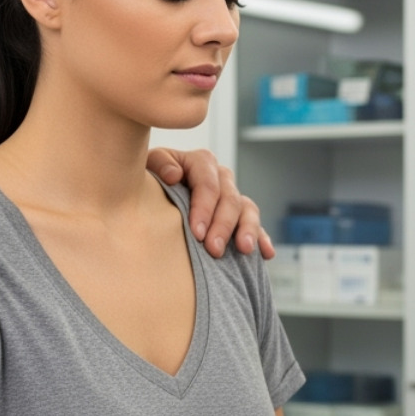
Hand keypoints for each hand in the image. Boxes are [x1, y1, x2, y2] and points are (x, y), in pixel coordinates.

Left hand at [146, 146, 272, 259]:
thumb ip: (159, 164)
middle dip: (223, 225)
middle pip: (230, 199)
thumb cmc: (148, 178)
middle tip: (214, 250)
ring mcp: (231, 195)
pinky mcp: (238, 215)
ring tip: (245, 249)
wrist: (149, 191)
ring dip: (248, 230)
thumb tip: (174, 175)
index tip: (196, 232)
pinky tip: (266, 253)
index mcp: (200, 162)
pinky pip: (255, 224)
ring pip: (248, 209)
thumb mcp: (148, 165)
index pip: (208, 183)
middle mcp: (220, 177)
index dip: (204, 208)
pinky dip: (262, 238)